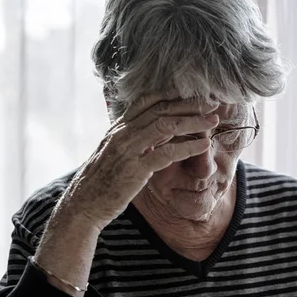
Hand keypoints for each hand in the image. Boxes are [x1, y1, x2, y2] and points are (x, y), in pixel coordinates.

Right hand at [58, 96, 218, 229]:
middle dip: (189, 104)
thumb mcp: (116, 154)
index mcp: (119, 128)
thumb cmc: (102, 182)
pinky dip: (188, 147)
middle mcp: (122, 134)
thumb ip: (134, 140)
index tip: (193, 91)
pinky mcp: (134, 170)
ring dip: (193, 121)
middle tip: (213, 102)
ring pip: (165, 126)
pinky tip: (204, 145)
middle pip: (161, 109)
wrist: (83, 206)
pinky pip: (166, 153)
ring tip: (213, 120)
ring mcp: (128, 150)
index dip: (172, 93)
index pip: (147, 101)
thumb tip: (155, 133)